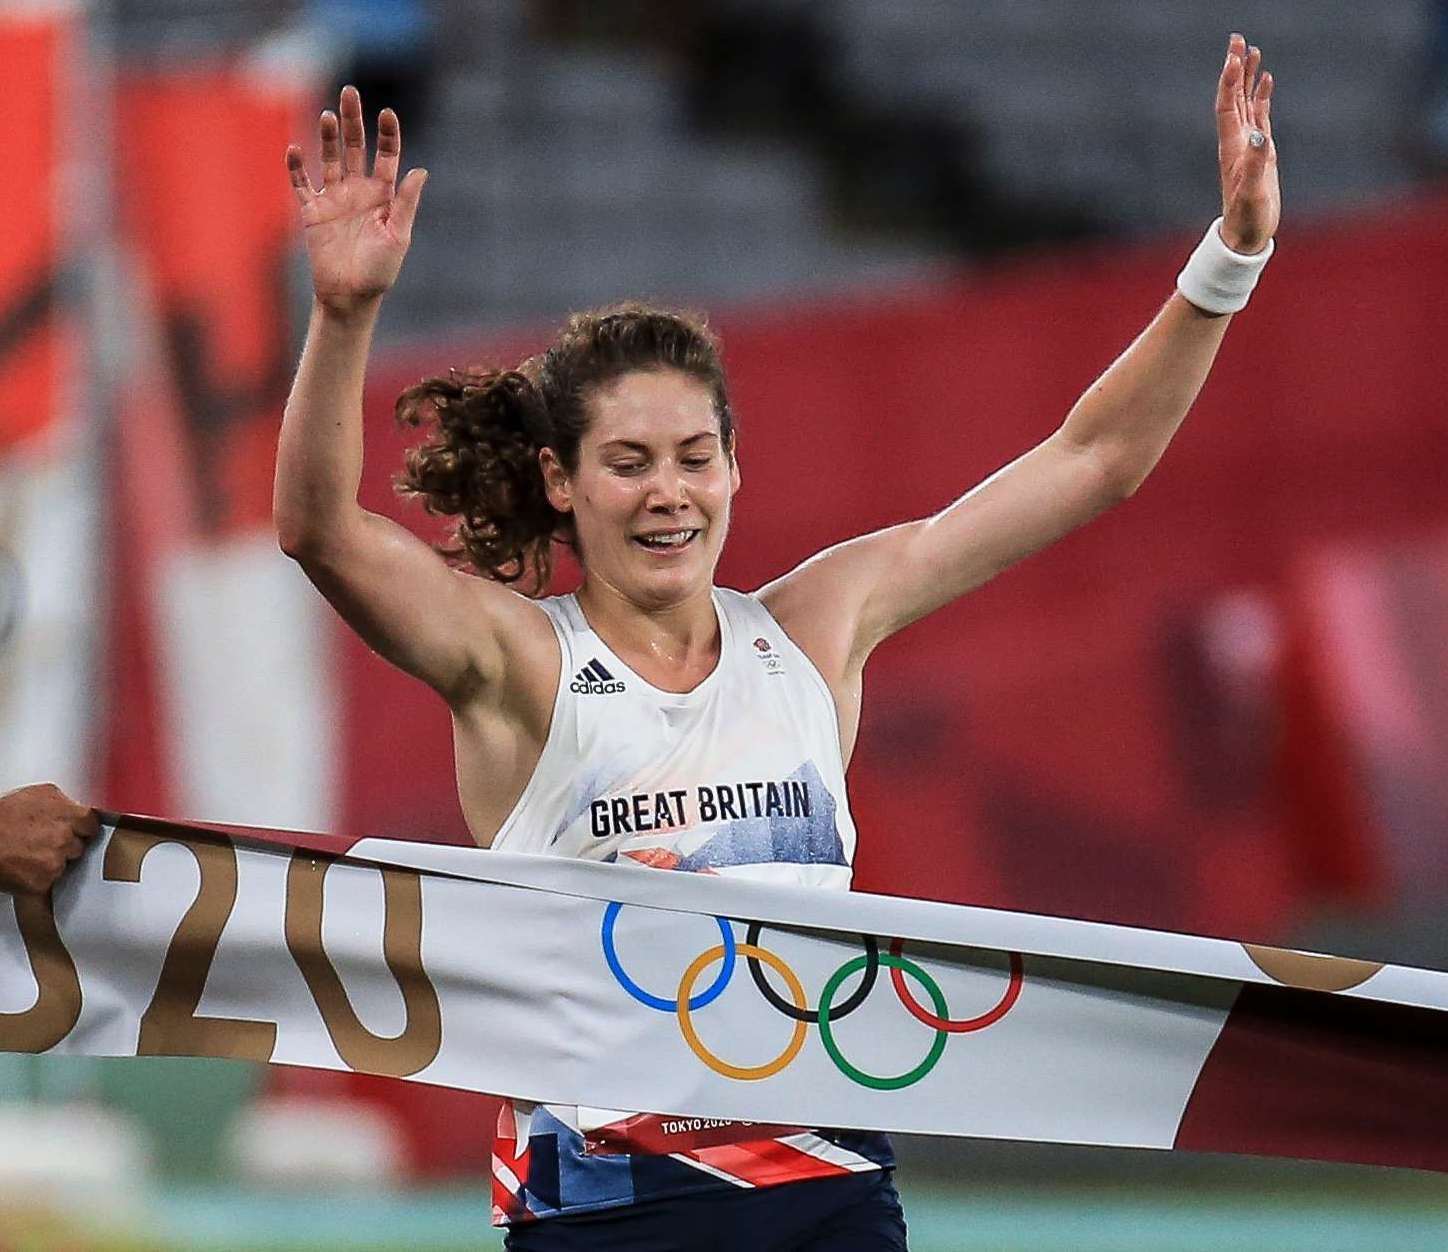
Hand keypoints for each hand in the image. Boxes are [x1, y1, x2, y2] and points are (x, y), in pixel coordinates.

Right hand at [0, 783, 98, 895]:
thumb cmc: (2, 817)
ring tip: (32, 853)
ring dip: (54, 862)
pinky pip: (51, 881)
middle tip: (45, 841)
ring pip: (66, 865)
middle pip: (80, 846)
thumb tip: (74, 808)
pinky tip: (27, 867)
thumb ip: (63, 802)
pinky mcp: (42, 882)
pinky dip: (41, 878)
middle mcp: (65, 838)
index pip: (92, 824)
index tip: (77, 830)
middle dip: (67, 845)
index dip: (82, 828)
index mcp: (70, 815)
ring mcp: (55, 861)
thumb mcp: (38, 794)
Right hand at [285, 86, 428, 316]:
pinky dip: (297, 167)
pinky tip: (296, 149)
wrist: (350, 296)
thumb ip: (405, 203)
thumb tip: (420, 171)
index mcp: (383, 195)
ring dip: (327, 137)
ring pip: (329, 158)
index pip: (386, 156)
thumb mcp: (398, 236)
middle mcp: (358, 191)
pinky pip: (302, 184)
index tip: (387, 113)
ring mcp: (334, 198)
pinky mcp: (313, 211)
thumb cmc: (379, 270)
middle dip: (353, 121)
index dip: (387, 135)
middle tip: (350, 92)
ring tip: (329, 116)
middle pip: (354, 147)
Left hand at [1215, 33, 1278, 254]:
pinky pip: (1259, 116)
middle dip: (1235, 68)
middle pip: (1233, 97)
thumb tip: (1259, 135)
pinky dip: (1261, 97)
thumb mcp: (1253, 191)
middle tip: (1238, 39)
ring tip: (1253, 51)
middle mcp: (1236, 141)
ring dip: (1248, 78)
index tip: (1234, 54)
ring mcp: (1247, 145)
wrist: (1245, 235)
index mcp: (1231, 147)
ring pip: (1245, 103)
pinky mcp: (1259, 151)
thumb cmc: (1247, 217)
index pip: (1227, 105)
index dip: (1230, 80)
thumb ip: (1256, 163)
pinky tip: (1266, 81)